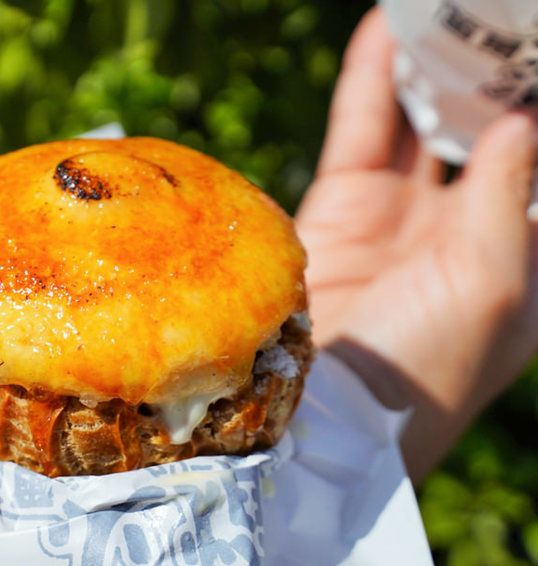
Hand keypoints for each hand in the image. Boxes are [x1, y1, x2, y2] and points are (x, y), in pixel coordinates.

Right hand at [296, 8, 537, 479]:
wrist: (330, 409)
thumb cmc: (433, 362)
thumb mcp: (494, 279)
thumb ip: (509, 194)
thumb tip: (520, 120)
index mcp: (521, 254)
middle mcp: (466, 228)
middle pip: (485, 133)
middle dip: (491, 78)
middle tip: (496, 19)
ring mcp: (401, 216)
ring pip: (422, 125)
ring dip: (432, 69)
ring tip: (443, 12)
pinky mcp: (342, 208)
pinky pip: (362, 131)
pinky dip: (372, 82)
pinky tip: (385, 32)